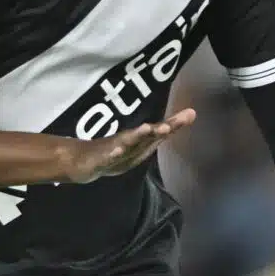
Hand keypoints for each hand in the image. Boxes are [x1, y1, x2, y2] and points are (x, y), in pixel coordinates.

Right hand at [61, 109, 194, 183]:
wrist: (82, 161)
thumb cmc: (116, 151)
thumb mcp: (141, 145)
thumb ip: (164, 132)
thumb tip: (191, 114)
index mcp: (139, 141)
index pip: (160, 131)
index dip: (174, 124)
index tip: (189, 115)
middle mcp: (128, 141)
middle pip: (146, 134)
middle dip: (158, 129)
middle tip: (168, 126)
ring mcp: (113, 149)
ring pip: (127, 142)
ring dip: (137, 136)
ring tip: (146, 129)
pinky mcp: (99, 158)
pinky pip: (107, 156)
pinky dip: (112, 153)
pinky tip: (118, 150)